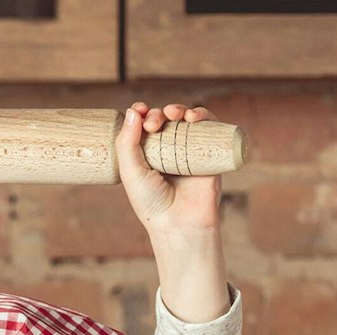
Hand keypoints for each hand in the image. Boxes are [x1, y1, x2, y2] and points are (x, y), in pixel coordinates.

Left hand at [114, 101, 222, 242]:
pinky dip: (204, 116)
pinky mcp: (209, 153)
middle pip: (165, 120)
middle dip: (158, 114)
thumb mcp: (130, 172)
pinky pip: (209, 128)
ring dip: (179, 109)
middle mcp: (169, 151)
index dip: (142, 113)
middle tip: (153, 124)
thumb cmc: (152, 203)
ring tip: (173, 114)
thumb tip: (132, 110)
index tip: (139, 110)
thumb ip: (126, 143)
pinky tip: (194, 118)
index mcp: (148, 154)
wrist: (180, 222)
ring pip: (186, 120)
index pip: (145, 125)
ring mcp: (189, 151)